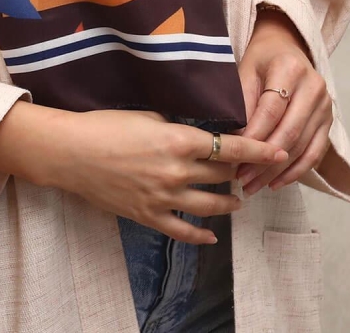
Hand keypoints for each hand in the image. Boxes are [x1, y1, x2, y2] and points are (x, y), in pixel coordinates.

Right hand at [46, 108, 286, 244]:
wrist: (72, 152)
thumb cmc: (106, 125)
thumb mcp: (147, 115)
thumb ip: (175, 127)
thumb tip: (194, 134)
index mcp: (179, 140)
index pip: (230, 147)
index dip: (257, 151)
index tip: (277, 152)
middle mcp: (177, 171)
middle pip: (222, 174)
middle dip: (238, 171)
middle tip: (249, 170)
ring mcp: (164, 197)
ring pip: (210, 206)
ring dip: (227, 203)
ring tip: (236, 201)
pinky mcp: (149, 215)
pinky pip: (182, 231)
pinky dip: (201, 235)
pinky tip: (212, 235)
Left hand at [236, 10, 332, 195]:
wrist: (287, 48)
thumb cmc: (261, 60)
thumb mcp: (245, 70)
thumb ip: (242, 102)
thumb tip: (234, 141)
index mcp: (290, 69)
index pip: (271, 110)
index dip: (254, 136)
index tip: (235, 156)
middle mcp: (314, 87)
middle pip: (289, 132)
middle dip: (264, 160)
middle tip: (242, 179)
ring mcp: (325, 106)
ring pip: (302, 147)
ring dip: (276, 171)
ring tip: (253, 186)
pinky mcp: (329, 122)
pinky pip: (315, 153)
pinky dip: (295, 171)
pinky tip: (276, 183)